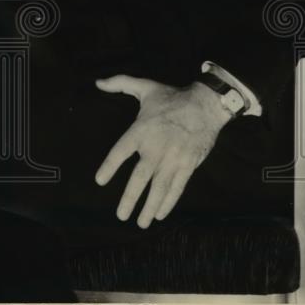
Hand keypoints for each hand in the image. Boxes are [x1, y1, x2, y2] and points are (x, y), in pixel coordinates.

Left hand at [94, 75, 231, 227]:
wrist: (206, 105)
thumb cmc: (172, 97)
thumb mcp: (144, 87)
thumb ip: (120, 83)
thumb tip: (98, 82)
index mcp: (141, 130)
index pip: (120, 152)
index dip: (109, 167)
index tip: (100, 181)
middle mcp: (155, 148)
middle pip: (139, 178)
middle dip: (129, 199)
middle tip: (121, 215)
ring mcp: (173, 159)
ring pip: (159, 188)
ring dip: (148, 206)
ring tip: (139, 222)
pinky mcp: (188, 165)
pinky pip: (177, 188)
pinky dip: (168, 202)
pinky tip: (160, 214)